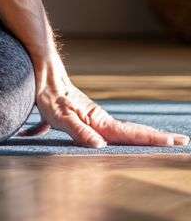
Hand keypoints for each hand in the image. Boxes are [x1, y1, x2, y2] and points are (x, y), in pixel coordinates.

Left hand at [20, 56, 188, 147]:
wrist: (43, 75)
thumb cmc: (51, 97)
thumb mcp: (62, 118)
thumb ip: (80, 132)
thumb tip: (100, 145)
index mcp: (99, 122)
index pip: (130, 134)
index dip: (151, 139)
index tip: (173, 141)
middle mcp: (101, 120)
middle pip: (133, 131)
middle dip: (156, 137)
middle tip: (181, 140)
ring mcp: (95, 118)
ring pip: (122, 129)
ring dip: (143, 136)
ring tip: (162, 141)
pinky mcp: (87, 117)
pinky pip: (109, 128)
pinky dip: (121, 134)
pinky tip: (125, 139)